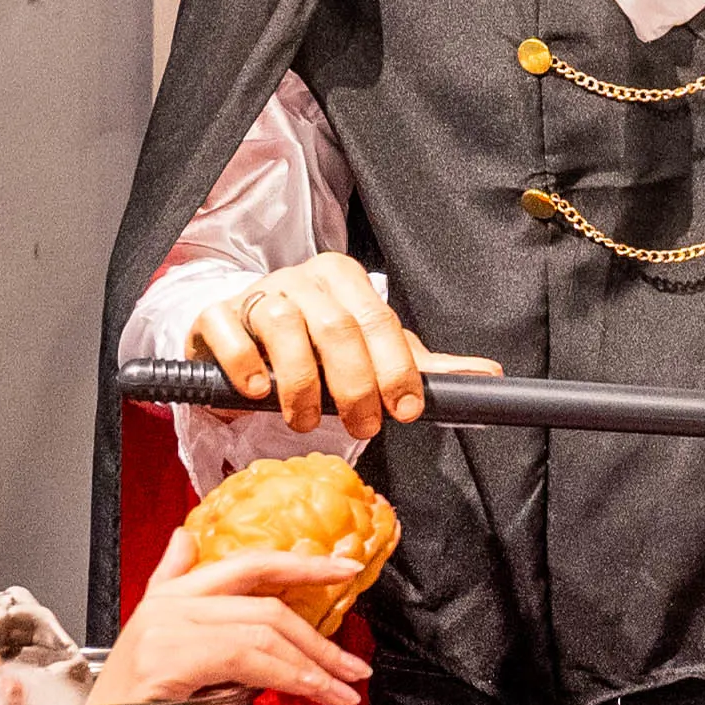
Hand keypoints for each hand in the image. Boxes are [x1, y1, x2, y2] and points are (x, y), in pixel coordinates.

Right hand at [91, 529, 370, 704]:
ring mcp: (169, 627)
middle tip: (353, 665)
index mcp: (172, 593)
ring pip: (264, 632)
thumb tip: (185, 538)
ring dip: (313, 666)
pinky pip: (247, 658)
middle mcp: (171, 604)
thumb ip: (176, 585)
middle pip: (266, 604)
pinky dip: (288, 676)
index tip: (346, 569)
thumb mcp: (160, 637)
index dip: (301, 564)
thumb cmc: (133, 698)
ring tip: (341, 690)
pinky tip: (311, 692)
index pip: (248, 563)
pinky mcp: (172, 657)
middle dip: (319, 639)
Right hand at [187, 253, 497, 438]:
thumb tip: (489, 375)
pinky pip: (229, 331)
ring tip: (307, 420)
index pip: (380, 321)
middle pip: (337, 327)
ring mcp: (257, 292)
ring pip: (284, 327)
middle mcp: (303, 278)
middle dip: (355, 385)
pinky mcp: (215, 314)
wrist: (246, 341)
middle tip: (363, 425)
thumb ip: (423, 366)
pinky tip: (259, 393)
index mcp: (346, 279)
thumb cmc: (317, 348)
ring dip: (301, 384)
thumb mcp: (373, 353)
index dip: (397, 368)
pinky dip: (246, 366)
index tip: (405, 409)